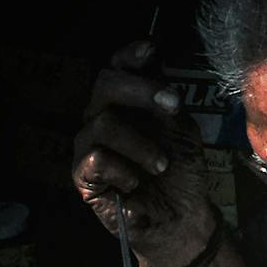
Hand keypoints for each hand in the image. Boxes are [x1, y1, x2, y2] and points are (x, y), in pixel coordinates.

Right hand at [71, 40, 213, 266]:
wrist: (182, 215)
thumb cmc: (180, 171)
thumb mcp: (180, 128)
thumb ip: (165, 98)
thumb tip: (153, 59)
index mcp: (127, 102)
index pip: (117, 67)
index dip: (130, 54)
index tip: (150, 50)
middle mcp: (103, 116)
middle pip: (104, 83)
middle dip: (141, 90)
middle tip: (173, 106)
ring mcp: (89, 145)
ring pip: (102, 123)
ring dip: (141, 144)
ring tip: (161, 164)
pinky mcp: (83, 176)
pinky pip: (96, 159)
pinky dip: (124, 170)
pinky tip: (135, 183)